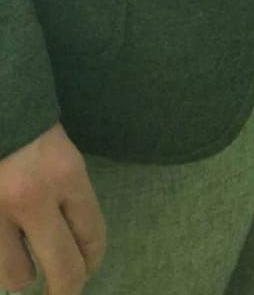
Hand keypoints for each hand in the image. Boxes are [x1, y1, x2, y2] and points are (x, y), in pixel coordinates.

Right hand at [0, 123, 104, 293]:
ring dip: (22, 273)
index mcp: (64, 173)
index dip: (93, 258)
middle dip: (66, 288)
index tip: (88, 267)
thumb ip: (66, 193)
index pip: (92, 232)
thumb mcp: (58, 153)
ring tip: (21, 258)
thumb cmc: (25, 127)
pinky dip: (0, 260)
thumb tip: (74, 242)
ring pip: (17, 275)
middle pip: (63, 267)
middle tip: (63, 292)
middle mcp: (32, 197)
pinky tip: (5, 248)